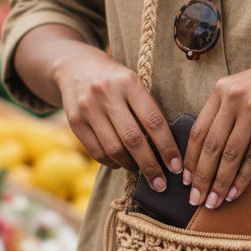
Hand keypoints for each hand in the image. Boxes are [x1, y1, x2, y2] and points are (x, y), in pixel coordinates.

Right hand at [53, 44, 180, 189]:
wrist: (74, 67)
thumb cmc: (114, 80)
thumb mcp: (133, 83)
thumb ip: (147, 109)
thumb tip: (166, 149)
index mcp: (129, 82)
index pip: (153, 121)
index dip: (167, 147)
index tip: (176, 167)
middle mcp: (107, 94)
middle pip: (133, 140)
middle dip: (150, 166)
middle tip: (161, 184)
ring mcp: (88, 108)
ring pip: (114, 149)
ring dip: (131, 165)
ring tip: (141, 170)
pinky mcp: (74, 121)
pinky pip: (97, 152)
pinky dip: (112, 163)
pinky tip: (120, 163)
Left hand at [183, 45, 250, 208]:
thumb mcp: (246, 87)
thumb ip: (227, 109)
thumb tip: (211, 148)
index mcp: (222, 88)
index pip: (198, 130)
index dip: (190, 158)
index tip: (185, 178)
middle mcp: (234, 97)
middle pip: (211, 145)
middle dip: (201, 177)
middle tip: (195, 198)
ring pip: (230, 155)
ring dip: (220, 183)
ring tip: (213, 201)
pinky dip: (243, 179)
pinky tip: (236, 191)